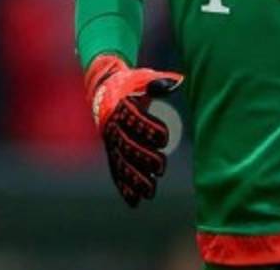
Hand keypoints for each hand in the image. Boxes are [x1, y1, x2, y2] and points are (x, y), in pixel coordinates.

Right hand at [85, 54, 183, 206]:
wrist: (104, 90)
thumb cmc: (130, 83)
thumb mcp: (142, 78)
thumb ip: (158, 81)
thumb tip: (175, 83)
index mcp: (121, 107)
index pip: (135, 120)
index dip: (149, 128)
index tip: (164, 138)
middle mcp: (114, 127)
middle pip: (128, 146)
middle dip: (144, 158)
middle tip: (160, 168)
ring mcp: (111, 142)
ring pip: (122, 163)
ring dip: (136, 179)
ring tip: (150, 192)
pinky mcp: (111, 153)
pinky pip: (116, 171)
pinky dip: (125, 187)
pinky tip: (135, 201)